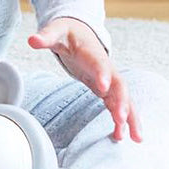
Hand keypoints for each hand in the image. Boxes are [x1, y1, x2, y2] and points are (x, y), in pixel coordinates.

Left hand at [28, 17, 141, 142]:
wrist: (79, 31)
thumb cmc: (68, 32)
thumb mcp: (56, 31)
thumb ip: (46, 36)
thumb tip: (32, 40)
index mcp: (93, 53)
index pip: (100, 64)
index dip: (103, 75)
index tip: (104, 87)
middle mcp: (106, 67)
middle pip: (119, 85)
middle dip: (122, 102)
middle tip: (121, 119)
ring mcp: (109, 78)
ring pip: (124, 98)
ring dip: (131, 117)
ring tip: (136, 138)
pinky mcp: (106, 88)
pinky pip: (117, 105)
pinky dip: (121, 120)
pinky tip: (120, 136)